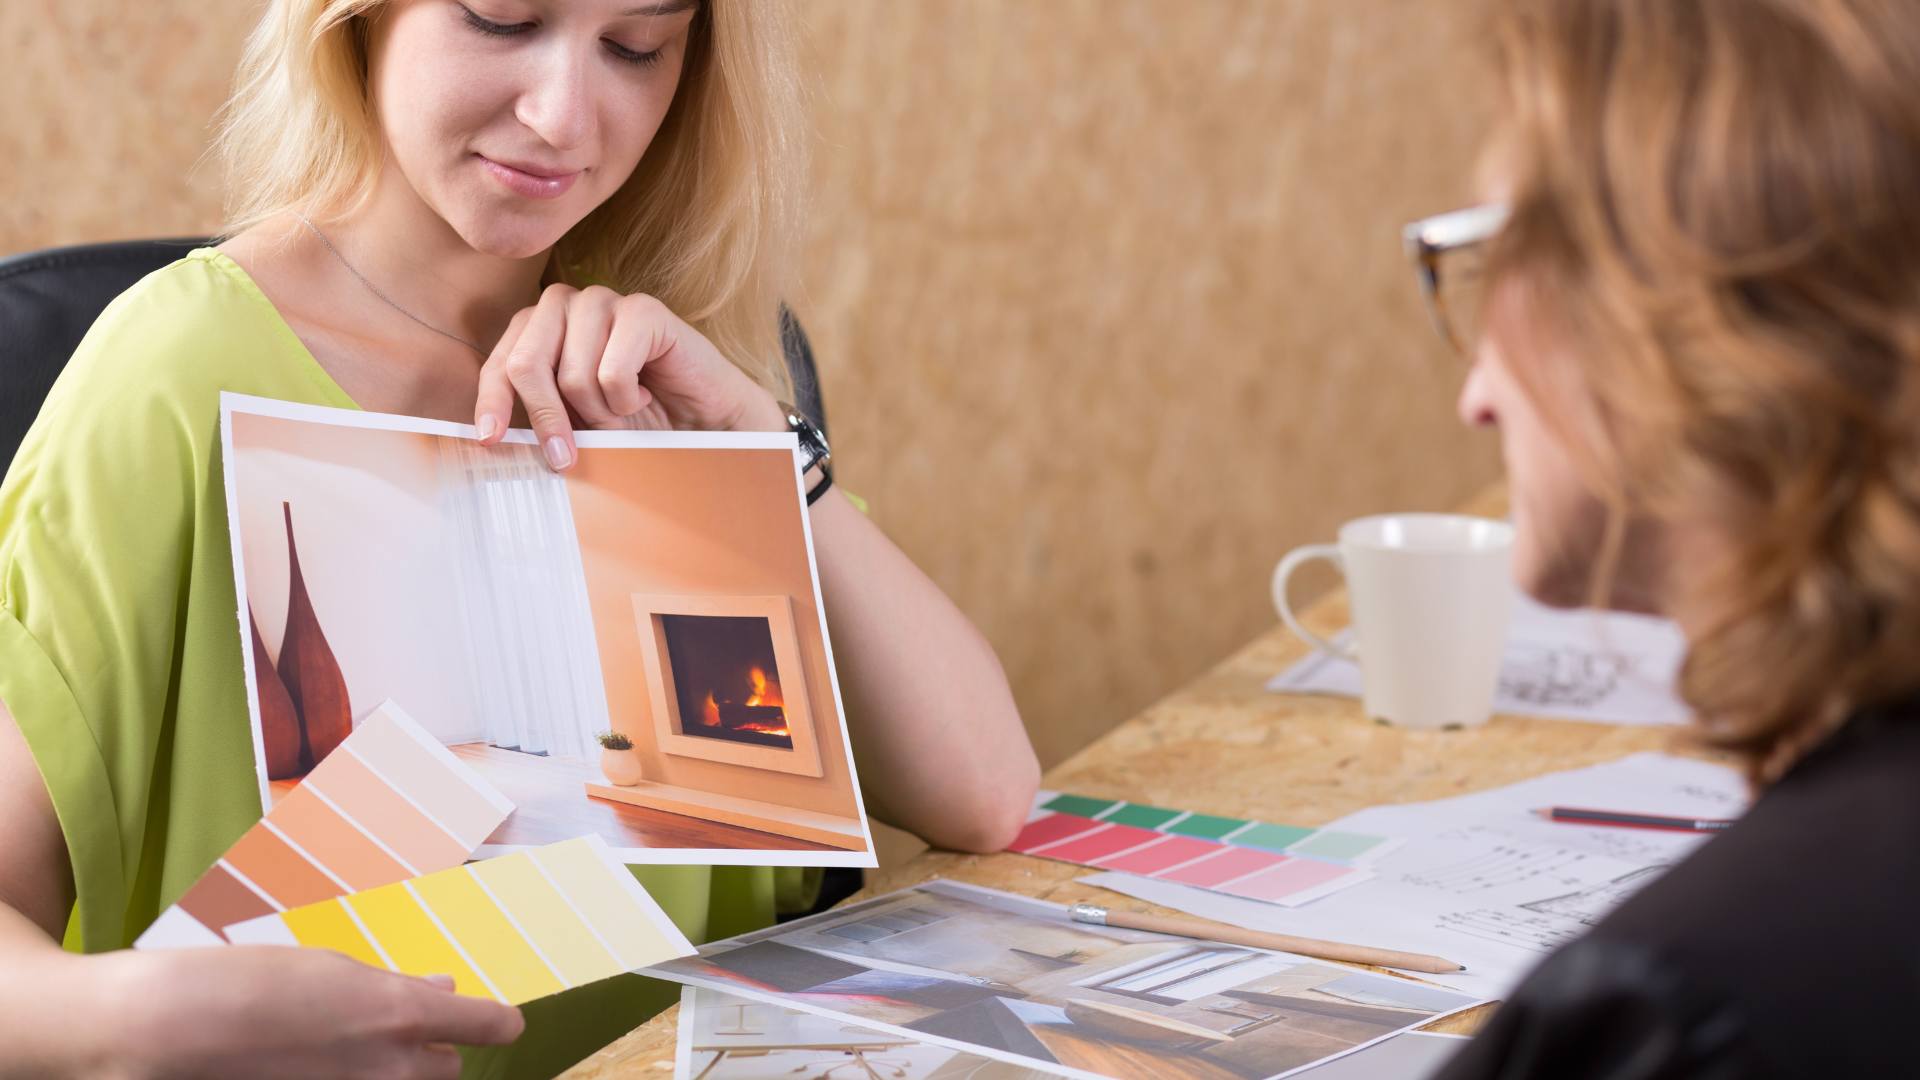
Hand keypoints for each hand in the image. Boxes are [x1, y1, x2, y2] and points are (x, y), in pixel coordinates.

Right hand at [94, 944, 522, 1078]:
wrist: (171, 1031)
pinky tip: (319, 1063)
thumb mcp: (334, 971)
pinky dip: (357, 1079)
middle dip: (429, 1050)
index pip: (489, 1026)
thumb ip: (397, 989)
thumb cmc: (251, 984)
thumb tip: (444, 991)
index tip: (498, 1021)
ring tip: (346, 1047)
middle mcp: (394, 1068)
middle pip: (446, 1067)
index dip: (494, 1021)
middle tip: (388, 1031)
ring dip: (396, 1069)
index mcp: (403, 1015)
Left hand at [473, 284, 786, 469]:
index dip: (492, 403)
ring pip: (572, 374)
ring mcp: (605, 301)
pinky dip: (626, 399)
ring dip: (598, 412)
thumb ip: (537, 416)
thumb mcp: (574, 421)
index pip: (500, 362)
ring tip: (622, 413)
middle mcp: (567, 305)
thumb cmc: (636, 417)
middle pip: (526, 363)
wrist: (703, 419)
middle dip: (546, 418)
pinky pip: (612, 371)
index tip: (492, 441)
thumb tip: (489, 437)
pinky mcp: (643, 311)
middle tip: (565, 458)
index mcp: (540, 326)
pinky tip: (645, 394)